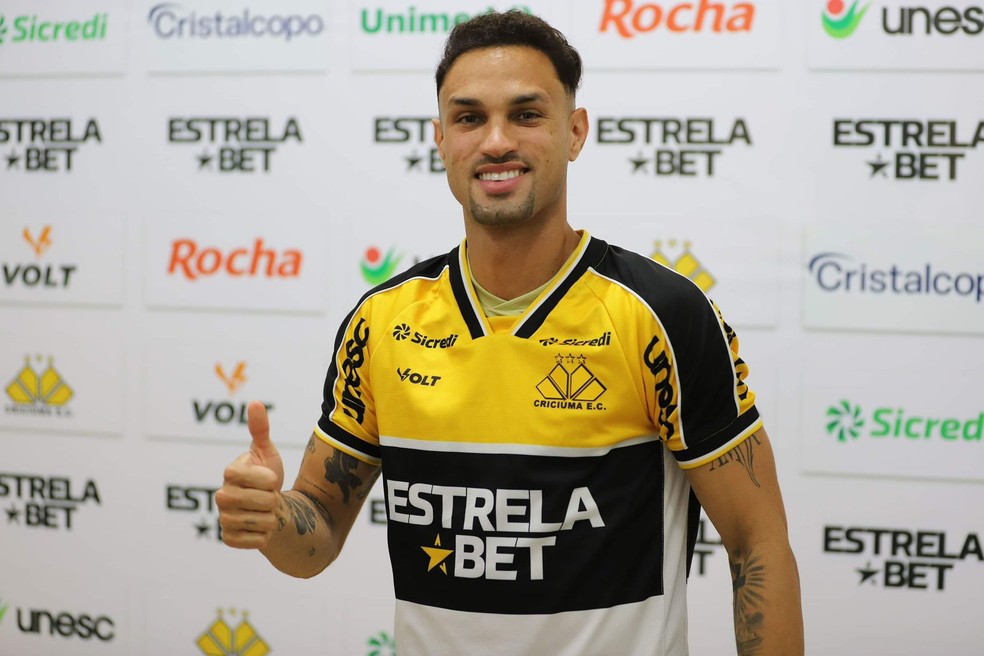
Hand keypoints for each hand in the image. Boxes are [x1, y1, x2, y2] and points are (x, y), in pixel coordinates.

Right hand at [216, 400, 285, 548]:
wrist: (269, 506)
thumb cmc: (267, 476)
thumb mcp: (266, 452)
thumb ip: (260, 429)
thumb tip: (255, 403)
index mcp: (230, 473)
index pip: (259, 479)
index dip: (270, 480)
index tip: (270, 479)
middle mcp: (221, 496)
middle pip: (264, 501)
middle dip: (274, 499)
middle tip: (268, 496)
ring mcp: (224, 519)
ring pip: (263, 521)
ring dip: (272, 517)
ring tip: (265, 511)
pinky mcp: (229, 539)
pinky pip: (257, 540)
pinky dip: (266, 535)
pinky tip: (260, 527)